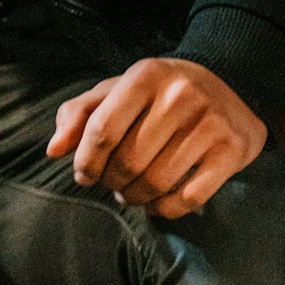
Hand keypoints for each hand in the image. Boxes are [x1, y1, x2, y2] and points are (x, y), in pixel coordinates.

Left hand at [46, 58, 266, 218]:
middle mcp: (179, 96)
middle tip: (111, 183)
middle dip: (111, 182)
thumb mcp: (117, 90)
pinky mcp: (231, 151)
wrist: (229, 83)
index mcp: (146, 75)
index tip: (84, 174)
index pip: (102, 129)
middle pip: (128, 162)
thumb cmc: (159, 92)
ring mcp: (209, 124)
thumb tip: (53, 150)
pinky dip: (164, 210)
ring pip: (156, 184)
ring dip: (134, 198)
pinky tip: (156, 202)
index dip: (86, 161)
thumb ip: (79, 114)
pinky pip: (188, 199)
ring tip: (130, 192)